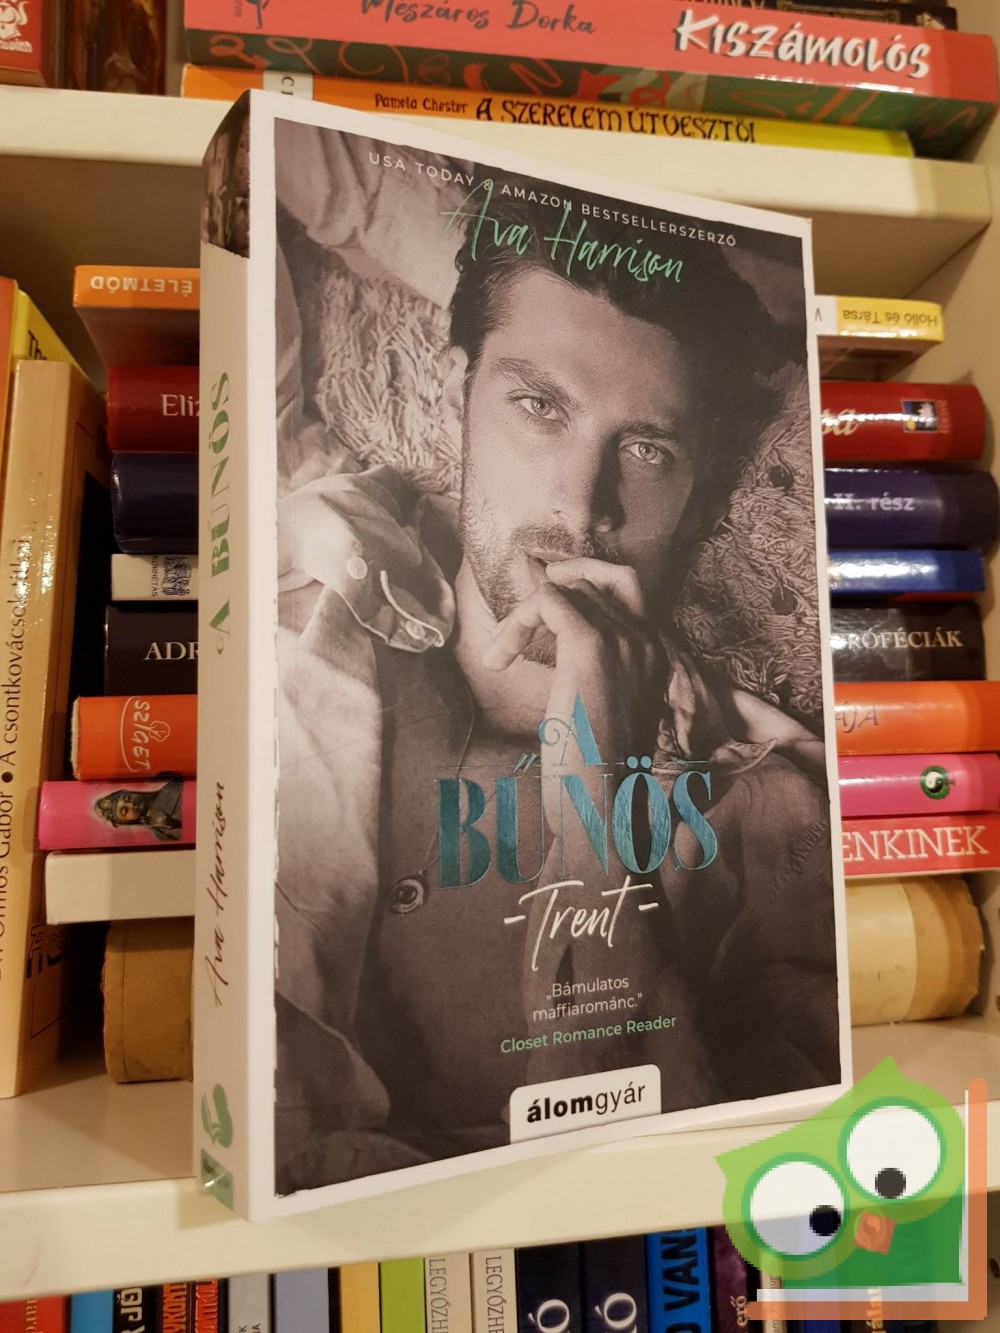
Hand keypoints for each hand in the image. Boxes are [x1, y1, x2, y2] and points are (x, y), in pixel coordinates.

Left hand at [482, 557, 664, 793]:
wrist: (602, 808)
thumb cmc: (594, 776)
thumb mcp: (597, 714)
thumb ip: (587, 674)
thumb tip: (558, 649)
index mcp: (656, 659)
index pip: (628, 590)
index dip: (582, 586)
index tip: (543, 610)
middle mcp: (647, 642)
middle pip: (599, 580)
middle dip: (556, 589)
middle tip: (521, 617)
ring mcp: (623, 641)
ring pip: (568, 588)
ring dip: (525, 614)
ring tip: (502, 651)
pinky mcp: (591, 648)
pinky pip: (548, 600)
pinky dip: (516, 621)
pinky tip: (499, 659)